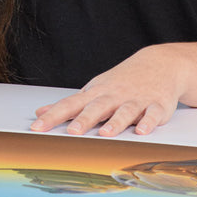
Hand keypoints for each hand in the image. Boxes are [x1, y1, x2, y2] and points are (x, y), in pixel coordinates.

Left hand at [30, 46, 189, 138]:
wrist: (160, 63)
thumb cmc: (122, 82)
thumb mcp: (94, 89)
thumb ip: (70, 105)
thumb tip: (40, 112)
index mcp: (97, 93)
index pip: (70, 104)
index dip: (53, 116)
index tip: (36, 127)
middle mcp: (114, 96)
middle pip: (97, 108)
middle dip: (84, 120)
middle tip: (71, 132)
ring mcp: (136, 100)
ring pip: (125, 112)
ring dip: (115, 122)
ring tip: (105, 133)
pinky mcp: (157, 106)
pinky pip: (153, 114)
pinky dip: (148, 122)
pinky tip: (142, 131)